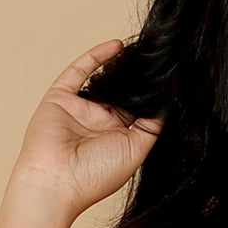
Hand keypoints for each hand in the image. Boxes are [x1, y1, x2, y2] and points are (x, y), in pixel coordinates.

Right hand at [9, 40, 163, 218]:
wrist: (56, 182)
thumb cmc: (94, 176)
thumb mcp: (135, 150)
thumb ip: (151, 126)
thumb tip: (167, 105)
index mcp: (117, 138)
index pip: (138, 111)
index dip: (152, 98)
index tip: (172, 81)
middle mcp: (99, 122)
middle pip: (122, 93)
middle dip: (139, 80)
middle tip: (160, 61)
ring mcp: (80, 109)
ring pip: (103, 81)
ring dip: (121, 67)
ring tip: (142, 53)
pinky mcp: (61, 97)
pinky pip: (80, 70)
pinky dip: (98, 56)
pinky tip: (118, 46)